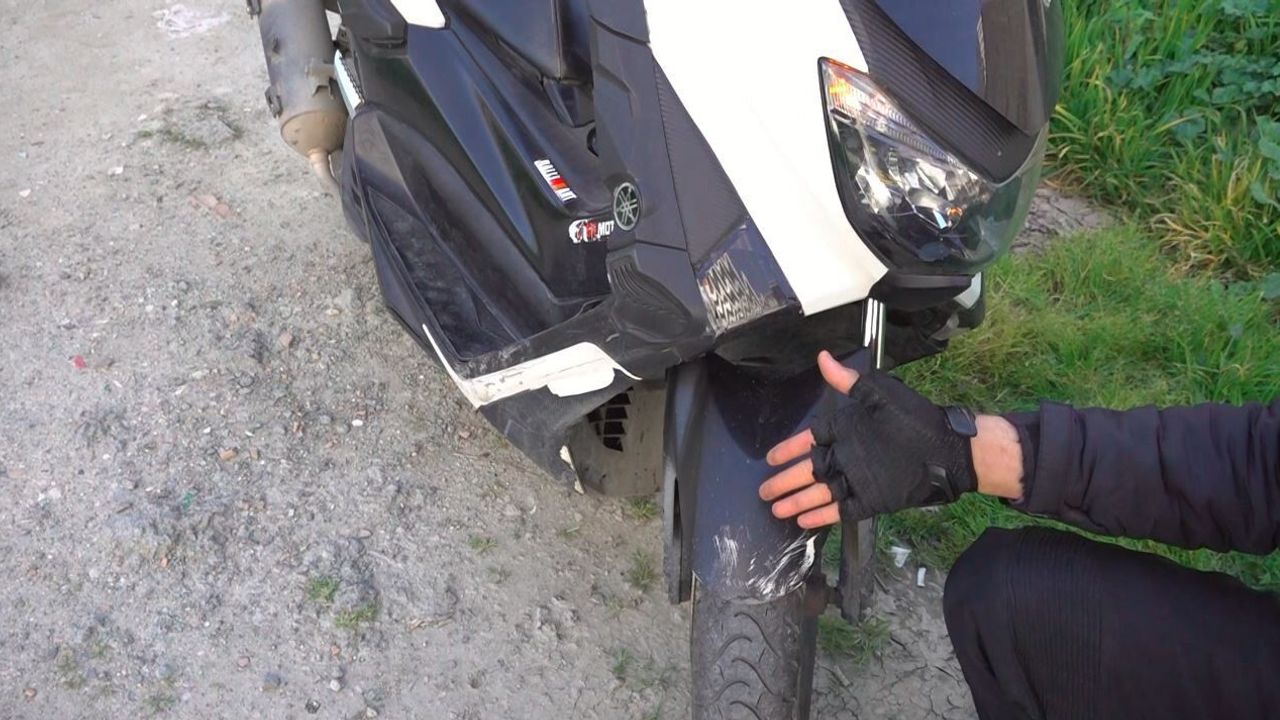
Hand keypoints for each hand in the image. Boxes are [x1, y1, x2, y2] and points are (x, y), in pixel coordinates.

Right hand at [759, 351, 980, 527]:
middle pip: (808, 470)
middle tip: (764, 490)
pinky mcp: (871, 499)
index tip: (771, 458)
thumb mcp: (880, 395)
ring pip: (820, 492)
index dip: (788, 449)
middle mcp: (847, 456)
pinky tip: (804, 521)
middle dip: (785, 481)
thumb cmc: (915, 418)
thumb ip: (848, 381)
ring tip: (776, 509)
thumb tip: (822, 356)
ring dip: (798, 500)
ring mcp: (857, 479)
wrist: (948, 449)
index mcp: (846, 431)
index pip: (809, 440)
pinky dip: (823, 515)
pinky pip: (842, 509)